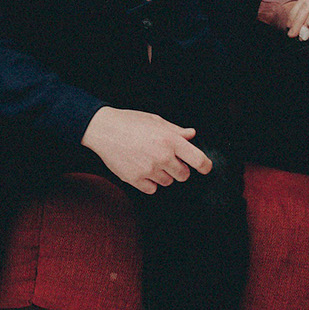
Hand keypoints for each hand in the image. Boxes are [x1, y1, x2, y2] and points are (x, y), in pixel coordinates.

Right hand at [81, 106, 212, 193]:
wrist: (103, 130)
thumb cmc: (129, 122)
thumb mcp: (156, 121)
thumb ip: (176, 130)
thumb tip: (191, 135)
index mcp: (170, 140)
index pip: (198, 160)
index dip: (205, 166)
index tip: (204, 168)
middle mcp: (162, 156)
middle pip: (184, 175)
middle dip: (178, 169)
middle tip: (166, 159)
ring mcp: (149, 169)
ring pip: (167, 182)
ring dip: (162, 175)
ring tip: (149, 161)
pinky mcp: (136, 179)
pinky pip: (152, 189)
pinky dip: (148, 182)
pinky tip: (141, 169)